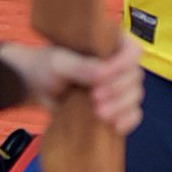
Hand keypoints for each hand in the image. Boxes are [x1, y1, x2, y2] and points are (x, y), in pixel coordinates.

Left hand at [0, 34, 143, 136]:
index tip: (101, 76)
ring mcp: (119, 87)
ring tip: (99, 113)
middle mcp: (120, 64)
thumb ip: (80, 66)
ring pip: (134, 97)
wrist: (37, 87)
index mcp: (111, 44)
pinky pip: (133, 115)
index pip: (133, 51)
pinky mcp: (116, 108)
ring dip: (121, 106)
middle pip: (135, 77)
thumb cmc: (48, 66)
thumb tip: (103, 75)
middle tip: (94, 97)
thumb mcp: (59, 62)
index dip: (122, 64)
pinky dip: (127, 121)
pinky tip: (114, 126)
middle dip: (118, 89)